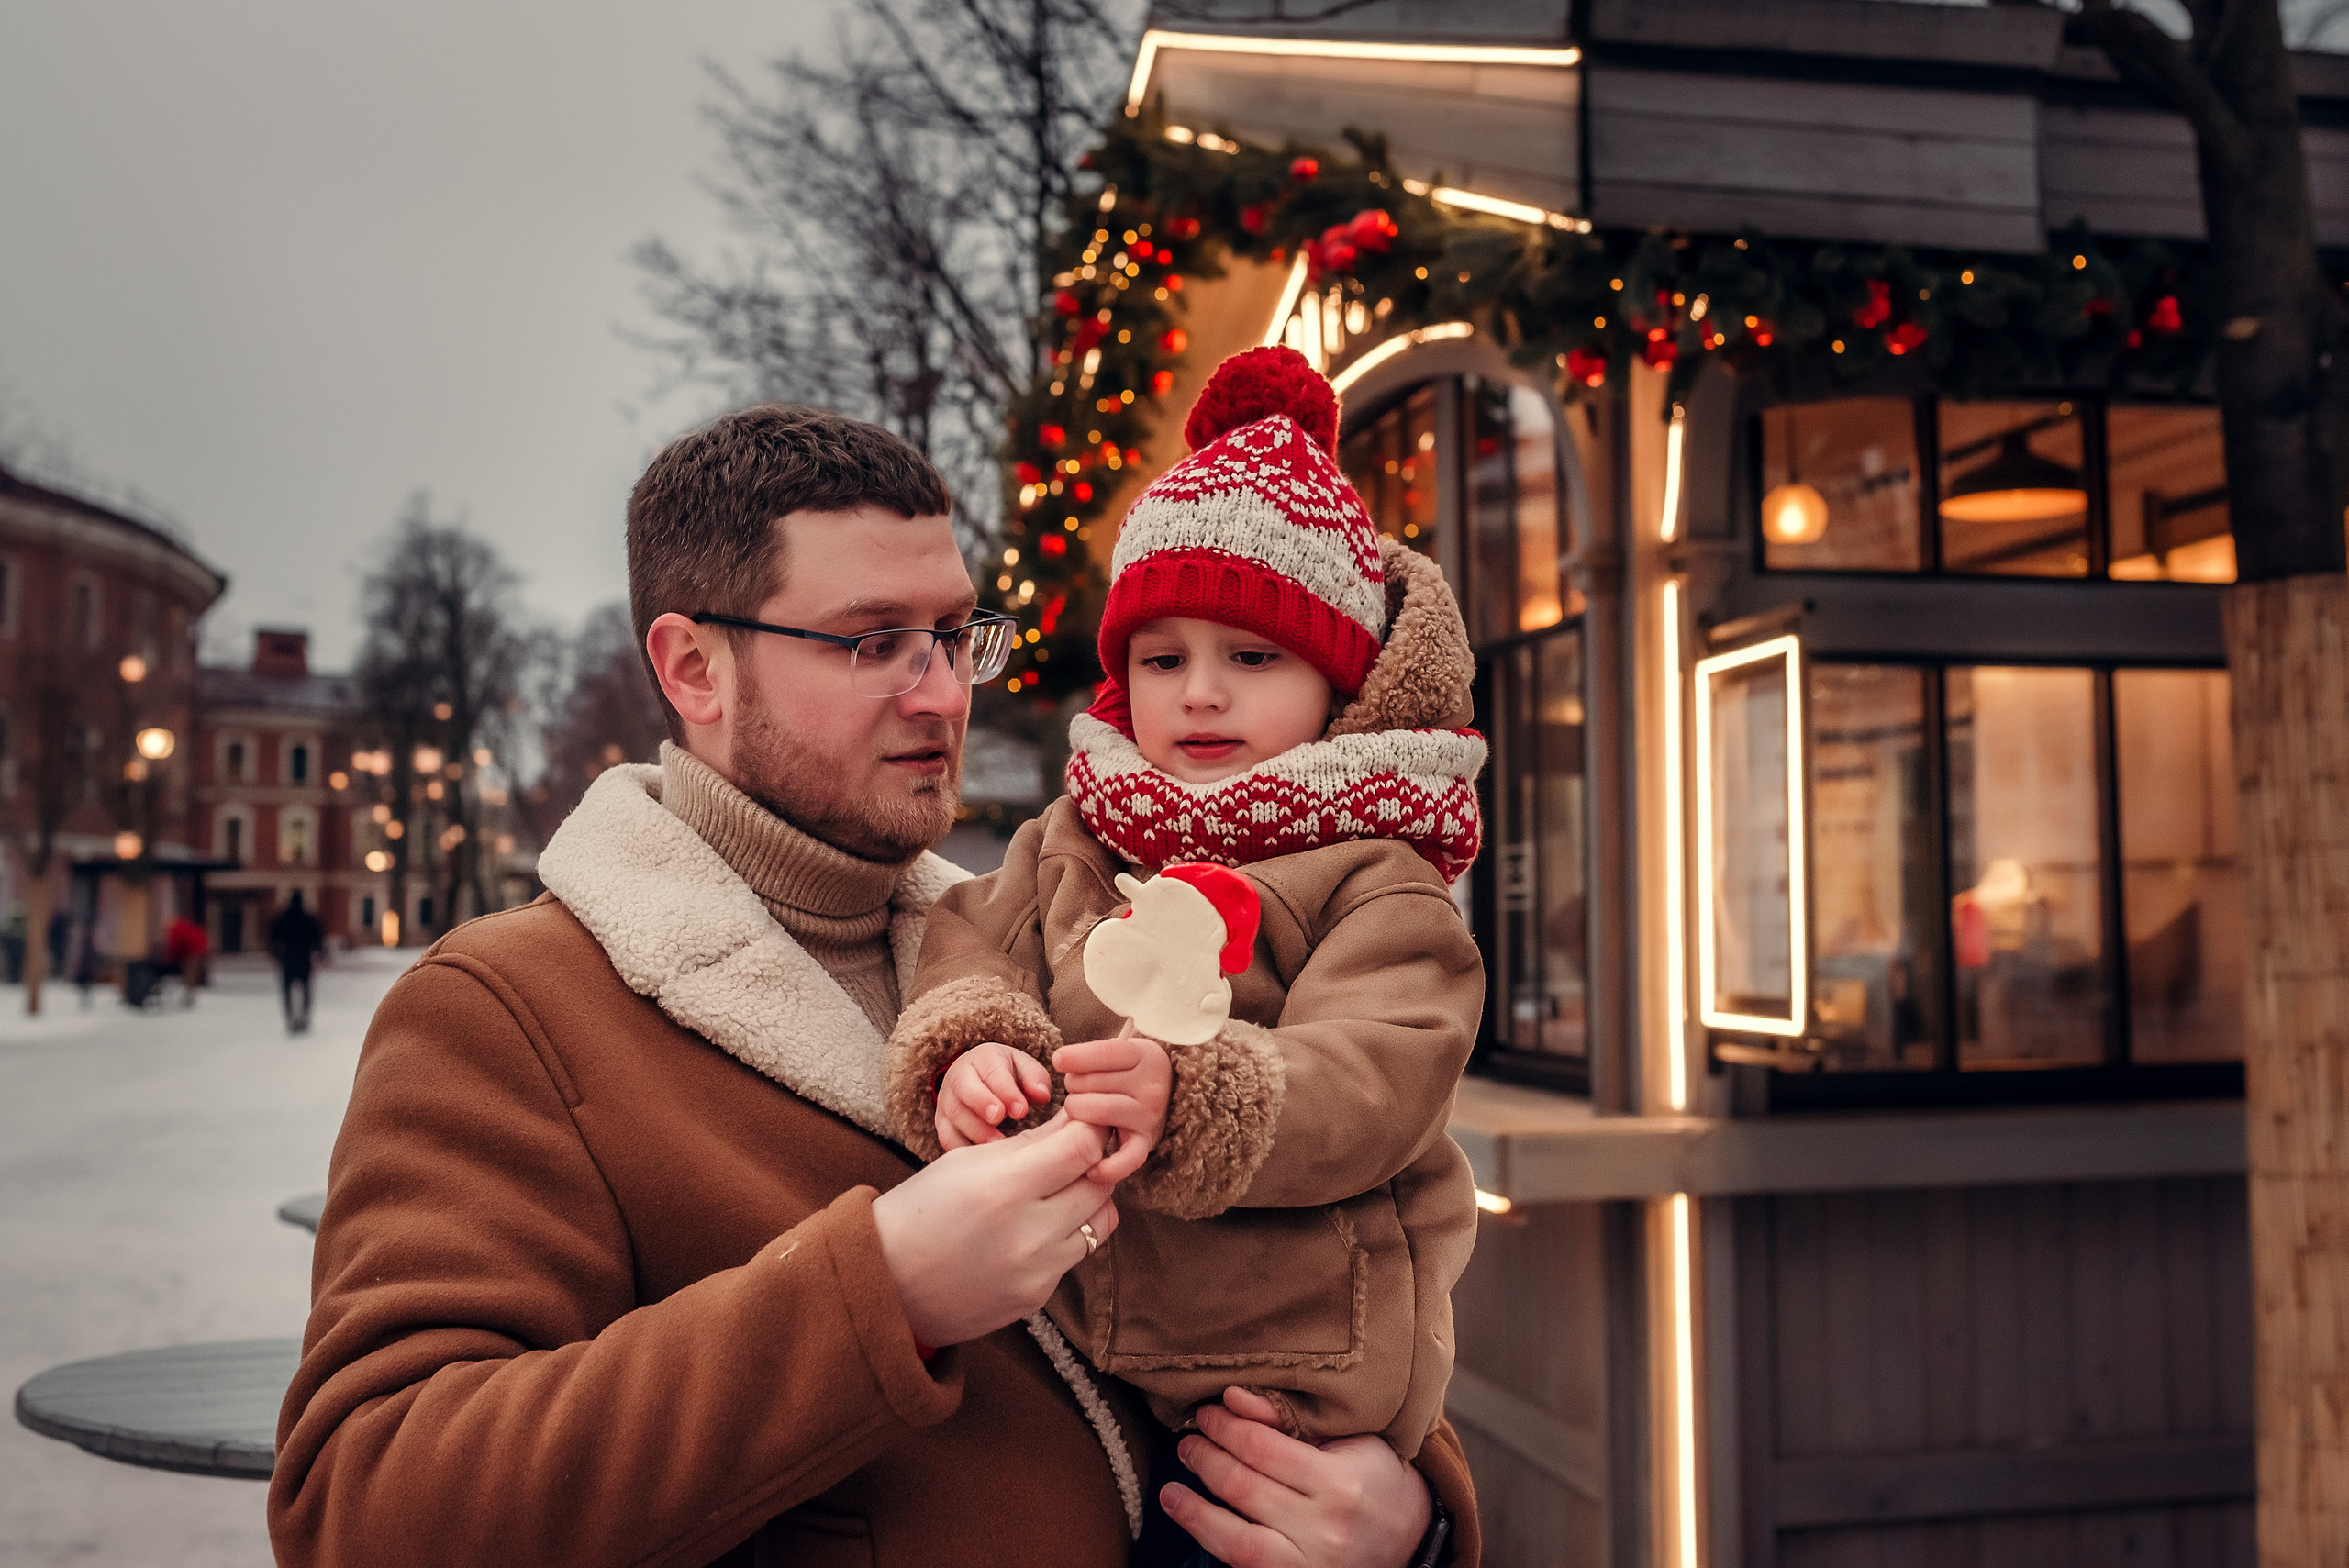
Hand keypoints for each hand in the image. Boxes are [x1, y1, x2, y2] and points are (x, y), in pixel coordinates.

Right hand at [871, 1111, 1118, 1348]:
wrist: (884, 1283)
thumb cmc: (920, 1210)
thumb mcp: (967, 1161)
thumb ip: (1030, 1143)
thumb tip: (1080, 1121)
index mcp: (1003, 1189)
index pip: (1083, 1148)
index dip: (1091, 1128)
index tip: (1084, 1122)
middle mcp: (1027, 1235)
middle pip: (1100, 1184)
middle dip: (1094, 1162)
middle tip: (1074, 1152)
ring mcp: (1036, 1273)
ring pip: (1100, 1222)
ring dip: (1088, 1200)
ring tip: (1058, 1190)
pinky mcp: (1036, 1298)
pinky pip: (1074, 1255)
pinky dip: (1065, 1234)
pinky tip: (1033, 1228)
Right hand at [935, 1042, 1054, 1149]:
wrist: (980, 1079)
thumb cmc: (1009, 1076)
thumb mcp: (1024, 1069)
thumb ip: (1034, 1079)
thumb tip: (1042, 1095)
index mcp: (983, 1059)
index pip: (993, 1072)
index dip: (1006, 1091)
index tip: (1021, 1110)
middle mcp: (959, 1077)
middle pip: (965, 1089)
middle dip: (982, 1103)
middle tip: (999, 1119)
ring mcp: (947, 1100)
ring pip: (954, 1114)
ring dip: (974, 1130)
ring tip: (996, 1144)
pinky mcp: (942, 1123)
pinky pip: (946, 1137)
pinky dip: (961, 1148)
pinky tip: (981, 1159)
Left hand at [1053, 1034, 1171, 1182]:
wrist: (1166, 1093)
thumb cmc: (1131, 1070)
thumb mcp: (1120, 1052)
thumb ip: (1091, 1053)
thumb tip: (1060, 1060)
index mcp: (1145, 1056)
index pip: (1105, 1054)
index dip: (1076, 1057)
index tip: (1059, 1060)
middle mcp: (1151, 1086)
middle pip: (1093, 1083)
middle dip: (1076, 1084)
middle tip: (1082, 1088)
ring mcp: (1149, 1116)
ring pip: (1097, 1111)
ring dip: (1078, 1111)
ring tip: (1080, 1109)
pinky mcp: (1146, 1143)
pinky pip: (1129, 1159)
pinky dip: (1110, 1167)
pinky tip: (1092, 1170)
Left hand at [1161, 1388, 1433, 1567]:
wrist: (1409, 1535)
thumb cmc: (1372, 1474)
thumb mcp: (1345, 1436)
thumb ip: (1288, 1418)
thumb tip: (1232, 1397)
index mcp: (1341, 1483)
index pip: (1262, 1448)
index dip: (1225, 1427)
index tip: (1207, 1412)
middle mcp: (1326, 1529)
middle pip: (1243, 1488)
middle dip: (1205, 1459)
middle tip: (1189, 1440)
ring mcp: (1311, 1565)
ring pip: (1236, 1540)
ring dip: (1194, 1511)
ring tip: (1171, 1490)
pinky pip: (1245, 1567)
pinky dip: (1213, 1543)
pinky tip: (1195, 1523)